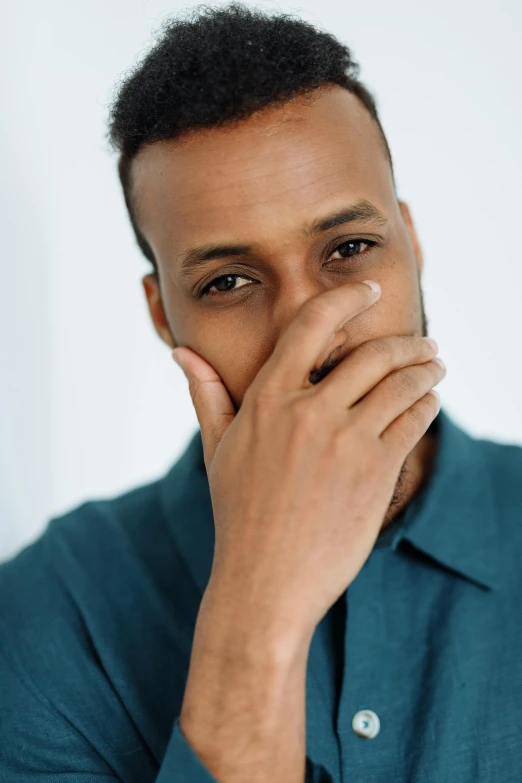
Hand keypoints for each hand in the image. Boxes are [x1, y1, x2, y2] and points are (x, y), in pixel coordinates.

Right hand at [172, 280, 443, 648]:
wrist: (266, 583)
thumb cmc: (239, 515)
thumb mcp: (217, 450)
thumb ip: (206, 393)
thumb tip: (182, 354)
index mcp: (267, 398)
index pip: (312, 324)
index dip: (346, 298)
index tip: (369, 291)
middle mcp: (308, 411)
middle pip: (373, 353)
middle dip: (407, 343)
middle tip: (425, 344)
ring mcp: (345, 440)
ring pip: (402, 383)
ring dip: (426, 369)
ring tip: (436, 367)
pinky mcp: (375, 471)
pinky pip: (413, 419)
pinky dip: (427, 405)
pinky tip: (429, 403)